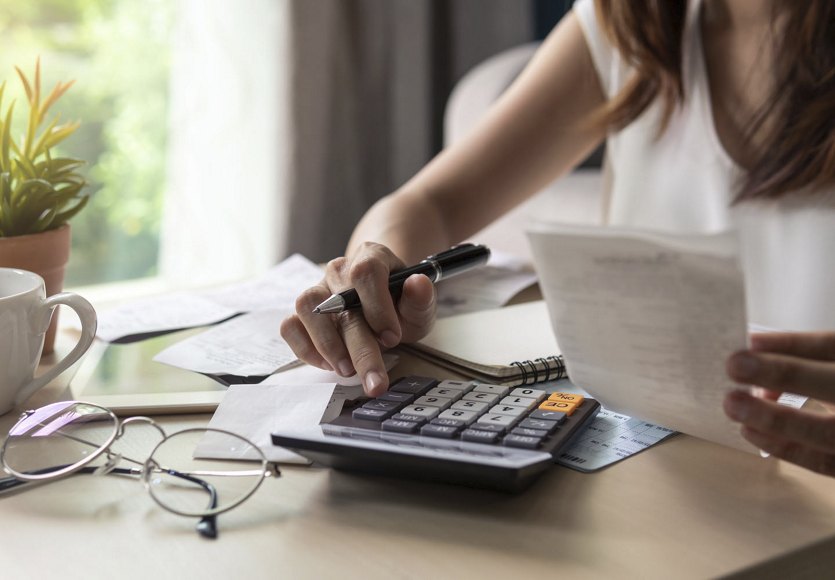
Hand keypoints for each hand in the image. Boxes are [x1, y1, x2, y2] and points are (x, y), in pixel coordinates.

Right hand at [280, 242, 436, 395]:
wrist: (382, 309)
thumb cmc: (400, 306)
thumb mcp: (419, 306)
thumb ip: (421, 298)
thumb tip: (417, 284)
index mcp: (371, 257)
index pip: (366, 271)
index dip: (378, 306)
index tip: (392, 338)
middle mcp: (340, 270)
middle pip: (340, 301)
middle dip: (360, 348)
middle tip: (375, 381)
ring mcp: (317, 289)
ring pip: (307, 307)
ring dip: (327, 344)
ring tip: (347, 370)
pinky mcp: (302, 313)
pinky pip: (290, 326)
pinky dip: (306, 349)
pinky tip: (328, 364)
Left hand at [724, 332, 834, 475]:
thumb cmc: (830, 386)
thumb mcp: (826, 367)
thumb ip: (804, 362)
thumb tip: (754, 358)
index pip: (832, 347)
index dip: (793, 344)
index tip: (750, 341)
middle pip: (833, 384)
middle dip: (785, 374)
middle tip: (735, 365)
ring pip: (826, 431)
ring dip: (776, 418)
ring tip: (733, 404)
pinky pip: (823, 462)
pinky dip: (785, 447)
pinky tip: (750, 430)